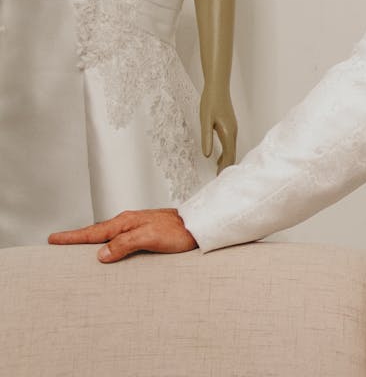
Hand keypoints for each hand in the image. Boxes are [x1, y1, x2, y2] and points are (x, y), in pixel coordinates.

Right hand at [48, 209, 196, 262]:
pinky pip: (120, 240)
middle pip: (97, 233)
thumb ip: (125, 244)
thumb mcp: (149, 238)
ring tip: (77, 249)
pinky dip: (108, 245)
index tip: (53, 240)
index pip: (92, 232)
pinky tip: (109, 251)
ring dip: (92, 242)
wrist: (199, 226)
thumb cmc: (179, 231)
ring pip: (108, 236)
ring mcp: (136, 227)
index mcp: (125, 223)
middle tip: (58, 243)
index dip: (72, 237)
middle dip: (76, 238)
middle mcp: (128, 223)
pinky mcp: (144, 233)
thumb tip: (101, 254)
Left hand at [200, 88, 237, 171]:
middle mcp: (233, 132)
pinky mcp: (229, 126)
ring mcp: (232, 129)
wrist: (218, 87)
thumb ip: (206, 138)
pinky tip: (218, 159)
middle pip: (232, 154)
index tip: (220, 178)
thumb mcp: (205, 120)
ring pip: (231, 149)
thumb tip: (207, 155)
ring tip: (219, 173)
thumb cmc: (211, 102)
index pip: (229, 155)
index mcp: (228, 132)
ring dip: (226, 161)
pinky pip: (229, 144)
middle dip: (226, 167)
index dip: (224, 167)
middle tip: (219, 180)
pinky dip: (226, 153)